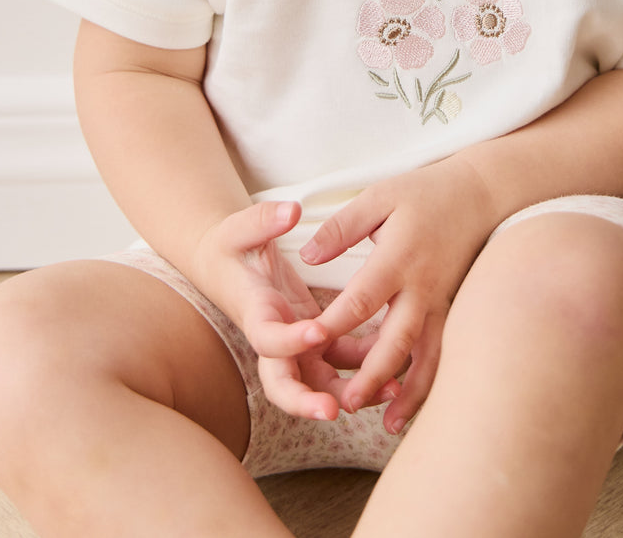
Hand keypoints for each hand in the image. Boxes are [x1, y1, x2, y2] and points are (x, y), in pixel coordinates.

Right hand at [193, 202, 392, 421]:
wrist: (226, 265)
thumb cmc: (231, 245)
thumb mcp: (240, 228)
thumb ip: (263, 219)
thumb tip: (290, 211)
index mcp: (254, 312)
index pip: (267, 338)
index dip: (289, 340)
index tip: (317, 331)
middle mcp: (274, 337)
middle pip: (285, 383)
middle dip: (307, 402)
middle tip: (335, 411)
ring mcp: (296, 344)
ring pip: (319, 381)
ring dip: (350, 391)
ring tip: (388, 392)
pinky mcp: (315, 340)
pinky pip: (341, 361)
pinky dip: (364, 366)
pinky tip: (396, 367)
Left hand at [299, 156, 495, 432]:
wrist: (481, 194)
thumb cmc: (425, 193)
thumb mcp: (380, 197)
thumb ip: (343, 226)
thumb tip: (308, 256)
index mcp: (398, 258)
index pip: (361, 299)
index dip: (334, 323)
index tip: (308, 344)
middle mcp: (421, 287)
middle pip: (396, 339)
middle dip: (372, 374)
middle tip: (346, 403)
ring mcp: (441, 302)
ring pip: (426, 356)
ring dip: (409, 391)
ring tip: (389, 423)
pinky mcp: (452, 310)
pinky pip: (442, 352)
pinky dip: (430, 381)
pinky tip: (414, 405)